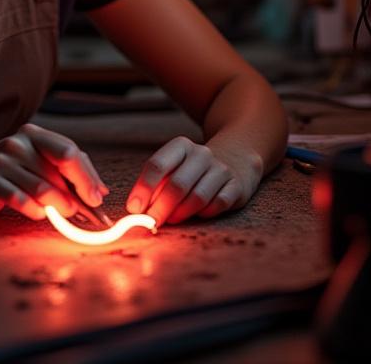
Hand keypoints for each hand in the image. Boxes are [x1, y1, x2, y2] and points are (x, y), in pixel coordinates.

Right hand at [0, 122, 109, 220]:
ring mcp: (1, 161)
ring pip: (41, 188)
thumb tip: (99, 191)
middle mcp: (17, 144)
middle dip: (75, 196)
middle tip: (82, 213)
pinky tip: (37, 213)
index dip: (86, 176)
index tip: (97, 197)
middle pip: (57, 172)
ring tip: (62, 215)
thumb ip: (63, 171)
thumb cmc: (7, 170)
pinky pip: (19, 199)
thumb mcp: (33, 161)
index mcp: (33, 135)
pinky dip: (34, 210)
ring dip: (57, 206)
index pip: (68, 152)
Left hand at [125, 136, 262, 224]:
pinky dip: (204, 214)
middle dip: (160, 208)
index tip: (134, 209)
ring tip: (172, 219)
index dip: (143, 188)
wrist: (233, 160)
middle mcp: (202, 154)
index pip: (157, 165)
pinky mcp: (237, 186)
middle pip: (177, 184)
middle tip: (150, 223)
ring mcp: (221, 169)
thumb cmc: (191, 170)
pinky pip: (218, 205)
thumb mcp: (172, 168)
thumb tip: (137, 211)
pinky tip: (198, 214)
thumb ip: (155, 186)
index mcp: (180, 146)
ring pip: (198, 197)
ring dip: (181, 213)